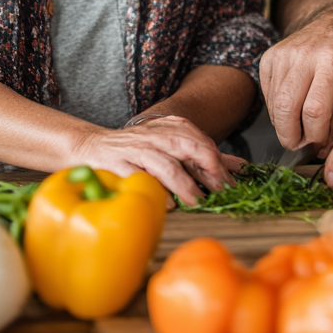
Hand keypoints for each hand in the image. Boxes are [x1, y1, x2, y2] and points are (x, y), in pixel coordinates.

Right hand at [72, 115, 243, 206]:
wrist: (92, 147)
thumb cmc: (137, 151)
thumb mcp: (170, 147)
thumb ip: (202, 157)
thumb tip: (240, 168)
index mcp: (170, 127)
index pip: (202, 141)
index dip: (219, 164)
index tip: (230, 185)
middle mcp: (155, 135)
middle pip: (188, 145)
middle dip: (207, 167)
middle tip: (220, 191)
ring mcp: (136, 150)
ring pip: (166, 164)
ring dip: (184, 185)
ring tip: (196, 202)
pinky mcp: (117, 166)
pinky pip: (139, 178)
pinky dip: (155, 191)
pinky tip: (167, 204)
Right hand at [261, 0, 332, 153]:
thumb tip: (322, 149)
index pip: (315, 110)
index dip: (315, 136)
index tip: (321, 144)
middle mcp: (304, 54)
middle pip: (287, 108)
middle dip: (291, 137)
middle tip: (302, 146)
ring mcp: (283, 53)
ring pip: (274, 103)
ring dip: (284, 125)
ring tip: (300, 128)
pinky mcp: (270, 56)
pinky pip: (267, 94)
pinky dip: (277, 110)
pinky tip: (294, 109)